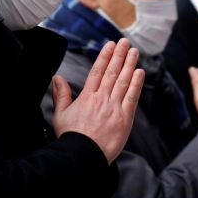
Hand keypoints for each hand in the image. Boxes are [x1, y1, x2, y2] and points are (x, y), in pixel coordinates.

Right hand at [51, 38, 144, 163]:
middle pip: (112, 72)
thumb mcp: (60, 114)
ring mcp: (114, 107)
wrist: (83, 156)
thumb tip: (57, 78)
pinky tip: (140, 72)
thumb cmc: (71, 138)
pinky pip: (132, 97)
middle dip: (119, 55)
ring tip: (134, 52)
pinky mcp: (125, 118)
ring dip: (130, 64)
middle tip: (125, 42)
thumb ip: (61, 94)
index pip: (97, 71)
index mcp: (86, 97)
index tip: (110, 45)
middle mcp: (101, 98)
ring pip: (124, 81)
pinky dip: (137, 83)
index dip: (105, 56)